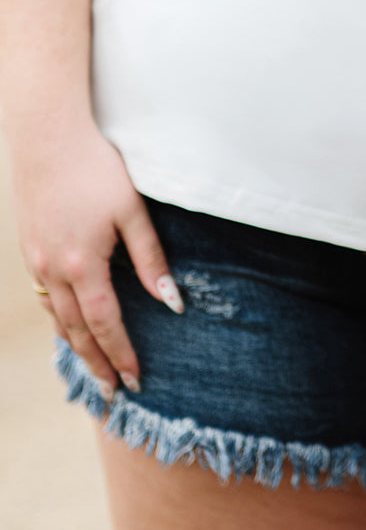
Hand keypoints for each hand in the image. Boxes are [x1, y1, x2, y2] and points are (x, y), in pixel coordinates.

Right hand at [9, 118, 183, 400]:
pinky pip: (44, 294)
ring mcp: (36, 259)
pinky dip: (58, 317)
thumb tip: (171, 302)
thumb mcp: (132, 210)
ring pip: (56, 316)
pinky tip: (68, 323)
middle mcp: (54, 269)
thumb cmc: (97, 167)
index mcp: (84, 264)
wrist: (47, 136)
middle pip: (76, 331)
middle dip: (96, 364)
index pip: (106, 324)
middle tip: (113, 393)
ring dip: (75, 345)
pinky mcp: (28, 246)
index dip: (122, 354)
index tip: (136, 380)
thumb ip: (151, 258)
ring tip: (93, 369)